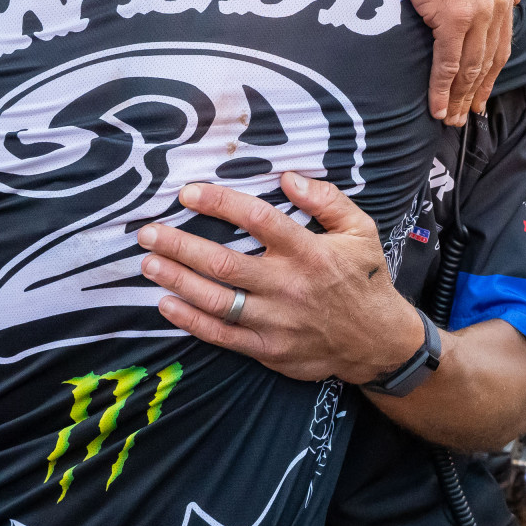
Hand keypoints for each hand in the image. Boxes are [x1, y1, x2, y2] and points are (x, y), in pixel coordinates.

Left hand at [136, 173, 422, 383]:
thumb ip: (328, 200)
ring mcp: (276, 321)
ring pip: (216, 300)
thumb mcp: (361, 230)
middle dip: (180, 246)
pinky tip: (167, 304)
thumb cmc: (364, 280)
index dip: (219, 203)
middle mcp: (288, 286)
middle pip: (224, 263)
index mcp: (309, 252)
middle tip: (148, 232)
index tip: (187, 194)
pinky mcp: (268, 348)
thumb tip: (289, 177)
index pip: (257, 219)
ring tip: (148, 263)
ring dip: (177, 280)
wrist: (377, 342)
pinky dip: (190, 321)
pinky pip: (221, 335)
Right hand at [374, 0, 517, 124]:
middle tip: (469, 116)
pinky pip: (450, 63)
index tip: (483, 92)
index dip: (493, 71)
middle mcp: (496, 2)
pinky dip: (444, 90)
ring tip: (451, 120)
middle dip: (479, 92)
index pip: (502, 40)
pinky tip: (438, 107)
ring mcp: (477, 10)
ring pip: (472, 67)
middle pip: (491, 59)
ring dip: (461, 98)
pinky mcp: (453, 16)